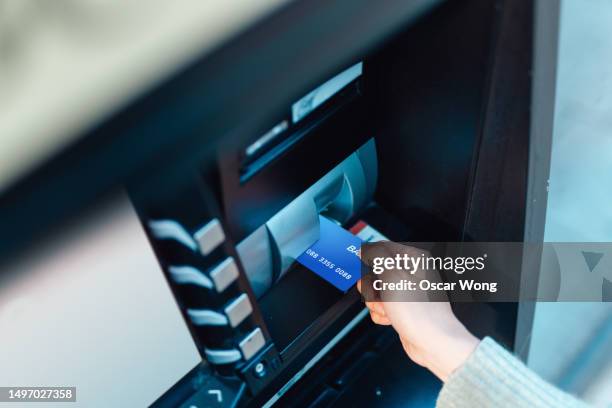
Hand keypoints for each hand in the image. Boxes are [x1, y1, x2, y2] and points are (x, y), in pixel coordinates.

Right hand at [357, 243, 478, 381]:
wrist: (433, 343)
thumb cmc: (421, 312)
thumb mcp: (393, 276)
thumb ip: (376, 256)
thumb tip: (364, 248)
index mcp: (413, 258)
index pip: (382, 248)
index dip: (368, 257)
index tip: (360, 265)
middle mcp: (411, 273)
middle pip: (375, 271)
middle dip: (372, 286)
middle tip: (381, 294)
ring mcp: (406, 291)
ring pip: (376, 290)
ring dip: (376, 302)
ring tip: (389, 309)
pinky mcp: (402, 307)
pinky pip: (381, 305)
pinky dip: (381, 313)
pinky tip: (391, 318)